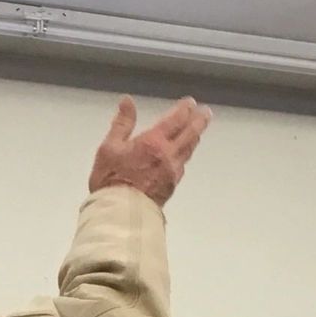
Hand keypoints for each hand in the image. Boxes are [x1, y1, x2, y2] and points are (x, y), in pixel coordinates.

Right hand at [88, 96, 212, 205]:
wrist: (121, 214)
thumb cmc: (111, 181)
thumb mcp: (109, 147)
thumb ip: (122, 123)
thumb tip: (127, 102)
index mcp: (154, 142)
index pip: (176, 120)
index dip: (185, 109)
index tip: (190, 103)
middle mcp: (168, 155)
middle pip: (190, 134)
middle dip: (199, 121)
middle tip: (206, 113)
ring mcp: (172, 172)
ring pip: (189, 150)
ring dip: (195, 137)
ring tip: (198, 130)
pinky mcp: (171, 187)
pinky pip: (182, 166)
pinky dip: (185, 155)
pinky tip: (183, 155)